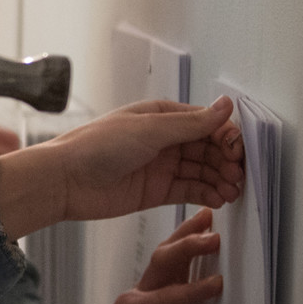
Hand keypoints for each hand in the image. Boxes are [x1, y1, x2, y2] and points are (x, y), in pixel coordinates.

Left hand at [0, 97, 244, 237]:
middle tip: (238, 175)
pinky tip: (220, 199)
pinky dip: (207, 194)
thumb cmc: (96, 147)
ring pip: (203, 171)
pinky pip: (190, 190)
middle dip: (227, 161)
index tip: (237, 151)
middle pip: (208, 148)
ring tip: (232, 192)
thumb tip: (226, 105)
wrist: (64, 181)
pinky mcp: (157, 191)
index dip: (226, 137)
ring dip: (221, 179)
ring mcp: (162, 166)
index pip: (206, 123)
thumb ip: (190, 123)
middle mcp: (165, 139)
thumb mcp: (149, 130)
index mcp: (162, 116)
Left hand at [54, 209, 223, 303]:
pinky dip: (189, 248)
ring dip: (187, 236)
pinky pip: (175, 267)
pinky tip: (204, 235)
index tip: (217, 284)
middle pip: (162, 264)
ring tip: (210, 218)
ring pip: (167, 257)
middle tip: (214, 236)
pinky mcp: (159, 296)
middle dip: (187, 248)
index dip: (191, 291)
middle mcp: (137, 297)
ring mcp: (148, 293)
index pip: (164, 298)